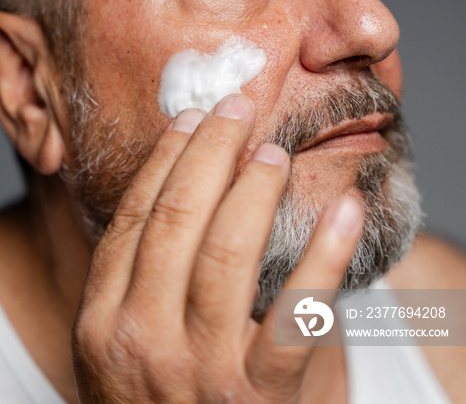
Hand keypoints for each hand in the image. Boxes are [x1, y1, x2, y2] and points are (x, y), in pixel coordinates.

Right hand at [72, 94, 362, 402]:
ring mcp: (201, 370)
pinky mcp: (261, 396)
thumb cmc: (159, 398)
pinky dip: (327, 255)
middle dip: (210, 151)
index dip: (166, 157)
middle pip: (177, 219)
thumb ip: (138, 279)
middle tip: (237, 107)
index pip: (134, 216)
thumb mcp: (123, 344)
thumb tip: (179, 179)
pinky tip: (347, 210)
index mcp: (102, 321)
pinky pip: (297, 315)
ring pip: (227, 253)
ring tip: (274, 151)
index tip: (192, 117)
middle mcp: (141, 341)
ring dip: (255, 188)